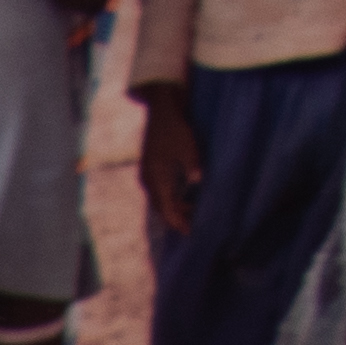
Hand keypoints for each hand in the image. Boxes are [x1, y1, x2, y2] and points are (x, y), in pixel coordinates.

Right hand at [138, 81, 200, 236]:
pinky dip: (170, 198)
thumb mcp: (188, 146)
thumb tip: (198, 182)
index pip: (166, 207)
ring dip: (173, 208)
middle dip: (175, 219)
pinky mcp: (151, 170)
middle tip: (191, 227)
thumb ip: (192, 165)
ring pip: (159, 200)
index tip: (189, 232)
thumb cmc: (176, 128)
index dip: (177, 221)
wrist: (160, 112)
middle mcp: (148, 180)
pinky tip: (184, 197)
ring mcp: (147, 175)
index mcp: (157, 177)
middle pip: (161, 208)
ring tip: (190, 213)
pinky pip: (159, 191)